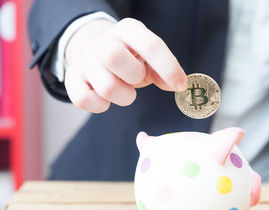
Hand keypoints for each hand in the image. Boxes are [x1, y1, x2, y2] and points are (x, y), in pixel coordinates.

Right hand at [64, 18, 186, 112]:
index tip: (180, 85)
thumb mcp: (149, 59)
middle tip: (137, 79)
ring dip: (123, 96)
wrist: (98, 52)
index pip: (150, 45)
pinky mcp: (72, 78)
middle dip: (133, 76)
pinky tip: (106, 100)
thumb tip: (177, 85)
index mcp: (129, 30)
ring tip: (125, 91)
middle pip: (113, 56)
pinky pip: (84, 100)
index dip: (168, 67)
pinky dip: (100, 106)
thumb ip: (163, 71)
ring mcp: (85, 59)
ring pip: (106, 86)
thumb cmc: (132, 58)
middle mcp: (104, 41)